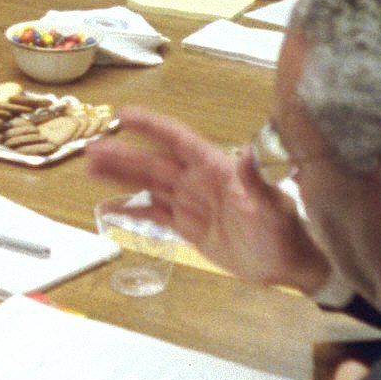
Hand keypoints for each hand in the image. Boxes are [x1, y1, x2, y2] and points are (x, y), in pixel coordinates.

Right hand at [84, 109, 329, 294]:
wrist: (289, 265)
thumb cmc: (285, 232)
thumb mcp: (272, 206)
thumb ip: (256, 180)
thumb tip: (247, 151)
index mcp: (217, 169)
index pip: (179, 141)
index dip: (152, 127)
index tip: (125, 115)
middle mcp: (200, 182)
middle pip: (155, 163)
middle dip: (124, 155)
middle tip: (92, 148)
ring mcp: (192, 204)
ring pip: (150, 185)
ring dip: (121, 176)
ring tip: (91, 168)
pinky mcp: (189, 227)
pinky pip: (155, 215)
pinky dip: (132, 211)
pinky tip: (109, 208)